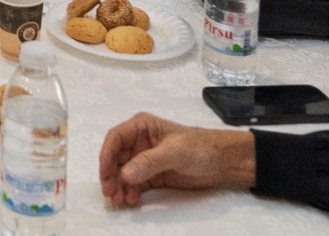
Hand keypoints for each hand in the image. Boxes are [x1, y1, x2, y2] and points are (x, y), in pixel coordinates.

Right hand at [99, 112, 255, 207]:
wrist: (222, 162)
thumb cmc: (201, 147)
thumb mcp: (175, 152)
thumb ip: (150, 161)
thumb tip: (125, 174)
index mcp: (142, 126)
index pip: (116, 138)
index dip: (106, 155)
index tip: (105, 174)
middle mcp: (139, 142)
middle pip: (116, 158)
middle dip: (111, 175)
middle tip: (110, 193)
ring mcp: (144, 160)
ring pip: (123, 173)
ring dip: (119, 187)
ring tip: (119, 201)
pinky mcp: (152, 175)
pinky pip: (134, 184)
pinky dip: (130, 192)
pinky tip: (132, 200)